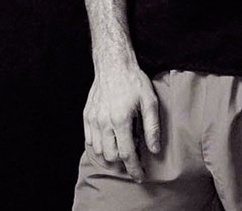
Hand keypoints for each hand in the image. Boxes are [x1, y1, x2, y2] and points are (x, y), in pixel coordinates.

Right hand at [83, 64, 160, 181]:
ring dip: (111, 152)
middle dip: (124, 161)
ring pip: (100, 150)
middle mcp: (104, 122)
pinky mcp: (86, 116)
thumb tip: (154, 149)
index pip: (127, 155)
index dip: (135, 169)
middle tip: (134, 153)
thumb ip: (152, 127)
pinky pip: (90, 140)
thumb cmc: (133, 81)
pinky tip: (110, 137)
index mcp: (121, 120)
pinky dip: (100, 144)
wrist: (113, 64)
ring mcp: (93, 120)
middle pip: (112, 156)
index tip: (140, 176)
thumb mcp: (150, 101)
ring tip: (123, 142)